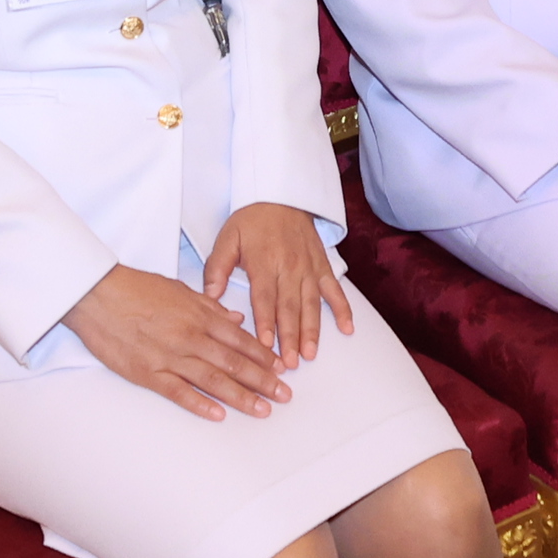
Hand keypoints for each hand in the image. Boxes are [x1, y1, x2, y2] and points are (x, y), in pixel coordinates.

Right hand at [66, 265, 292, 420]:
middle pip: (234, 363)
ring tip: (263, 410)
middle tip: (284, 396)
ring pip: (213, 380)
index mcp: (199, 316)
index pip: (239, 340)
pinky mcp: (149, 373)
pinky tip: (218, 414)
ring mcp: (170, 357)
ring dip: (241, 397)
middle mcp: (190, 337)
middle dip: (263, 381)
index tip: (280, 369)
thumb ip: (210, 308)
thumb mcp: (179, 290)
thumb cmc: (136, 289)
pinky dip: (200, 404)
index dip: (263, 356)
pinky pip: (179, 392)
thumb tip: (236, 320)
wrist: (97, 295)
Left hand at [202, 199, 353, 364]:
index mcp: (263, 263)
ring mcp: (308, 267)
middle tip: (290, 362)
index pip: (264, 298)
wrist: (281, 195)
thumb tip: (210, 296)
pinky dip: (343, 309)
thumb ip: (216, 268)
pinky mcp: (322, 265)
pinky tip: (347, 329)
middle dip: (290, 336)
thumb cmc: (252, 220)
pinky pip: (335, 289)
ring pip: (312, 303)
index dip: (266, 323)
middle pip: (290, 307)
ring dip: (312, 330)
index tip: (266, 346)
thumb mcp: (227, 238)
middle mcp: (289, 267)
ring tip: (311, 353)